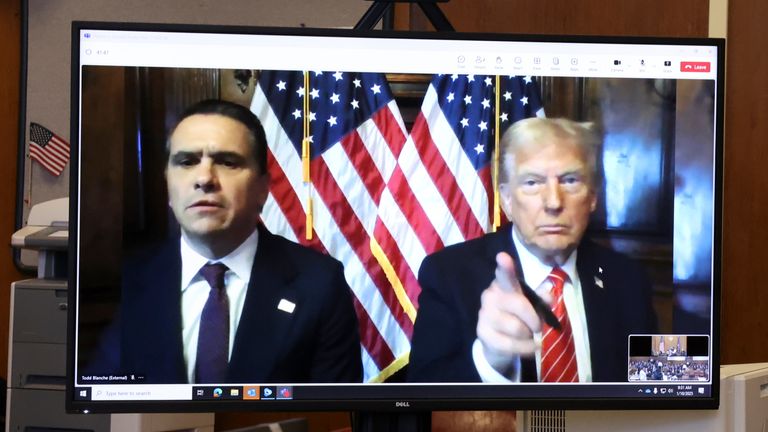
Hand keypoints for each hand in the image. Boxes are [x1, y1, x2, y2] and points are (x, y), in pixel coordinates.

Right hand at [476, 252, 542, 373]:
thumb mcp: (533, 306)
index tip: (503, 257)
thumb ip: (542, 299)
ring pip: (517, 328)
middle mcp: (490, 296)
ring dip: (529, 336)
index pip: (505, 274)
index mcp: (503, 285)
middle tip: (538, 327)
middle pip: (519, 305)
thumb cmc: (518, 317)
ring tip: (527, 335)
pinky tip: (528, 346)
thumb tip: (548, 295)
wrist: (498, 342)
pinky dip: (526, 348)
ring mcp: (484, 314)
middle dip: (535, 319)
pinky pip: (511, 344)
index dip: (505, 267)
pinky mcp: (482, 333)